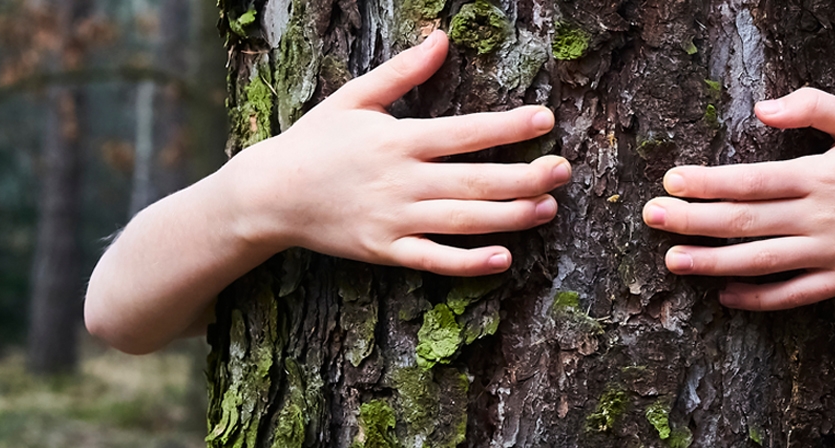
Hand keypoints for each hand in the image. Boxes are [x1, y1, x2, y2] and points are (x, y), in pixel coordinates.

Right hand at [219, 30, 568, 275]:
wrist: (269, 195)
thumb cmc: (316, 141)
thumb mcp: (354, 98)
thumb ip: (403, 72)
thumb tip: (442, 38)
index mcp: (398, 140)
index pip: (465, 133)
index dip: (508, 126)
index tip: (545, 119)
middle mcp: (401, 181)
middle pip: (475, 180)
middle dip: (525, 176)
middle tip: (565, 170)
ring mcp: (394, 220)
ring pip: (463, 222)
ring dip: (510, 217)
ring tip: (548, 208)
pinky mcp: (385, 251)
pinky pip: (433, 260)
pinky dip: (468, 262)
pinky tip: (504, 258)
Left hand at [642, 88, 834, 309]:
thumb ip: (813, 106)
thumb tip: (762, 108)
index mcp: (821, 174)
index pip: (749, 181)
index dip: (707, 183)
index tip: (671, 181)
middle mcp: (821, 217)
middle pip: (744, 223)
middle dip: (692, 221)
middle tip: (650, 218)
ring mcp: (833, 253)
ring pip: (760, 262)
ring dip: (712, 263)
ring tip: (673, 261)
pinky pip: (793, 294)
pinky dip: (758, 298)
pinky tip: (725, 294)